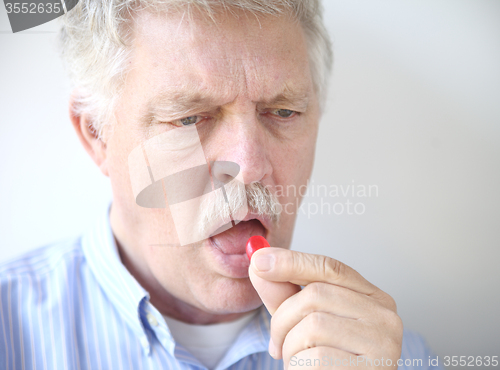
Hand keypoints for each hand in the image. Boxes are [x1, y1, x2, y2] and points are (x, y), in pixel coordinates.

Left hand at [248, 247, 402, 368]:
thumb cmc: (328, 364)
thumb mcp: (302, 323)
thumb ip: (284, 294)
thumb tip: (260, 261)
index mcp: (371, 298)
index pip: (330, 268)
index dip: (292, 262)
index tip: (259, 260)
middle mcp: (384, 316)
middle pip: (315, 294)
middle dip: (282, 319)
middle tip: (277, 344)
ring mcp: (383, 343)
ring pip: (313, 325)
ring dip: (290, 348)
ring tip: (298, 363)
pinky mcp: (374, 368)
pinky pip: (317, 357)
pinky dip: (299, 367)